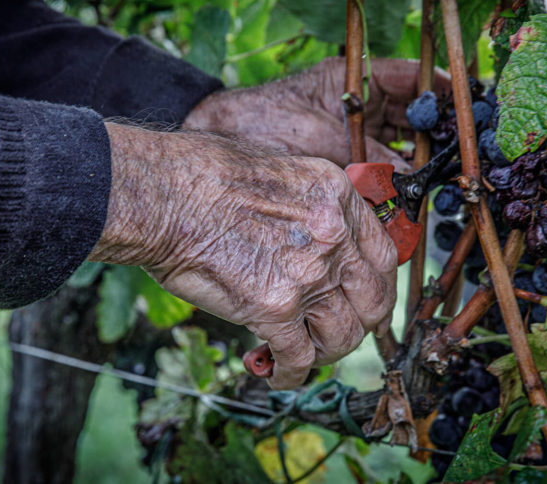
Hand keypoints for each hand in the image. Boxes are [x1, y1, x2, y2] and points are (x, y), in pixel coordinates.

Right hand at [87, 123, 396, 388]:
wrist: (164, 194)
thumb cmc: (202, 175)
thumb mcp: (279, 172)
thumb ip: (310, 207)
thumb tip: (312, 241)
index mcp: (336, 197)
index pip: (383, 256)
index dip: (377, 288)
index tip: (364, 303)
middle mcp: (332, 236)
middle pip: (372, 301)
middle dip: (357, 326)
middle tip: (334, 335)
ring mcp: (308, 274)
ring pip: (341, 335)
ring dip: (322, 353)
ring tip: (301, 355)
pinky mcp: (274, 308)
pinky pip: (298, 357)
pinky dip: (290, 373)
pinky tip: (276, 373)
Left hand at [182, 57, 451, 170]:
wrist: (224, 143)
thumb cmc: (267, 123)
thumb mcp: (326, 138)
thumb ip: (371, 159)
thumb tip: (413, 184)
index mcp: (360, 80)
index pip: (417, 80)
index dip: (448, 93)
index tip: (475, 109)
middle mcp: (364, 106)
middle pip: (417, 118)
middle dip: (440, 137)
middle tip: (463, 157)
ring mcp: (356, 134)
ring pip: (403, 148)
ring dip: (421, 166)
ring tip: (443, 182)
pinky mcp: (346, 164)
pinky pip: (382, 173)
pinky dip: (396, 187)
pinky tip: (411, 201)